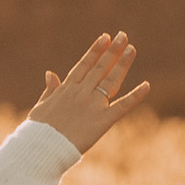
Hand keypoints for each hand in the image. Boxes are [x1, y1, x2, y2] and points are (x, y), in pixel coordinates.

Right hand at [34, 32, 151, 154]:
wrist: (42, 149)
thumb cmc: (38, 131)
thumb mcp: (41, 107)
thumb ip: (50, 90)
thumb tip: (50, 73)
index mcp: (66, 89)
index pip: (84, 65)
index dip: (96, 50)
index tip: (105, 38)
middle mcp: (81, 93)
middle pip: (100, 68)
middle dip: (112, 51)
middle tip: (123, 36)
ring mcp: (92, 105)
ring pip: (111, 80)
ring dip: (122, 64)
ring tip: (132, 49)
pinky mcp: (102, 121)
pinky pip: (122, 106)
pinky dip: (135, 96)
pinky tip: (146, 86)